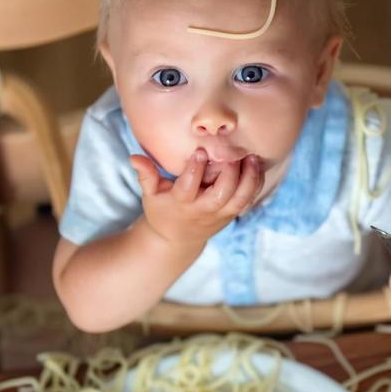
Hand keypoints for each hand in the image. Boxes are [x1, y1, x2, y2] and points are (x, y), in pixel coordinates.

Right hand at [130, 148, 263, 248]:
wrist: (177, 240)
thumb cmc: (163, 210)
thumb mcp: (151, 195)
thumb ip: (146, 175)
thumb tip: (133, 157)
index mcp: (182, 204)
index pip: (188, 188)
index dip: (195, 170)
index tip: (201, 151)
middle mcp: (203, 210)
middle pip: (221, 194)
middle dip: (229, 174)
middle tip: (232, 153)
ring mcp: (220, 214)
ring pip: (240, 199)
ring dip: (249, 179)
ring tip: (252, 158)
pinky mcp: (231, 214)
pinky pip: (248, 201)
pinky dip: (256, 185)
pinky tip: (257, 166)